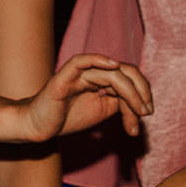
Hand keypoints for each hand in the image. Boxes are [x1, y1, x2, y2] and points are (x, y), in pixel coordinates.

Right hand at [18, 53, 152, 141]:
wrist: (38, 127)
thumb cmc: (66, 119)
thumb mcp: (102, 111)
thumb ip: (120, 103)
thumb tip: (141, 104)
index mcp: (101, 79)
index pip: (128, 78)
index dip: (142, 93)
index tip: (145, 115)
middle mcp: (91, 72)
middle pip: (125, 72)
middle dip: (141, 92)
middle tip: (146, 112)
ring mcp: (77, 74)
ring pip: (111, 73)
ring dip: (131, 92)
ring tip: (139, 110)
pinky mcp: (62, 78)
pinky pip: (80, 61)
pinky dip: (97, 59)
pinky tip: (113, 65)